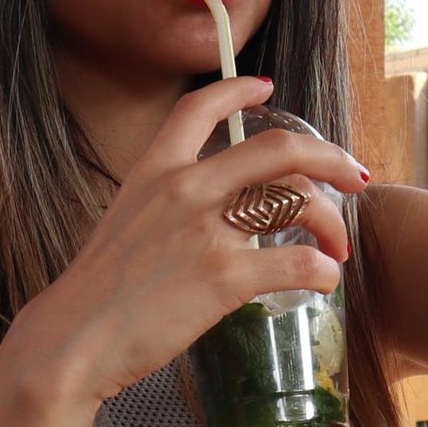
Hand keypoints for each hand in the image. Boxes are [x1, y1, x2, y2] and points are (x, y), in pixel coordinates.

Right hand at [8, 75, 365, 406]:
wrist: (73, 339)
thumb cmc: (97, 295)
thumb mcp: (123, 225)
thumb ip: (164, 209)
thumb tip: (206, 217)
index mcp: (155, 171)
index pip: (199, 108)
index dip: (238, 89)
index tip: (265, 86)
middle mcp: (186, 188)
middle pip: (278, 148)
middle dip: (330, 156)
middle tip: (354, 175)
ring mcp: (207, 230)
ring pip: (299, 200)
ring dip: (332, 222)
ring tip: (338, 248)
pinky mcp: (224, 276)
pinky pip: (300, 262)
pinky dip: (324, 272)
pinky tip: (324, 281)